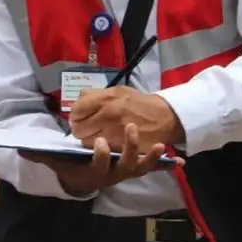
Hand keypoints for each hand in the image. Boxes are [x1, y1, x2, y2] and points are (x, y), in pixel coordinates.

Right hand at [20, 128, 183, 195]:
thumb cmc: (67, 164)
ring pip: (141, 169)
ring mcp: (125, 173)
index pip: (99, 167)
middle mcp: (111, 176)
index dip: (101, 156)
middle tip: (130, 129)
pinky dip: (166, 165)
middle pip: (125, 168)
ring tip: (157, 144)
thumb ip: (40, 155)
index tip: (100, 142)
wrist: (80, 177)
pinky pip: (151, 168)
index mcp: (92, 174)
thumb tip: (21, 149)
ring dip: (150, 158)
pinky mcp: (135, 168)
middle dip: (130, 150)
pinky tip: (181, 161)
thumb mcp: (53, 160)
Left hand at [70, 86, 185, 148]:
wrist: (165, 117)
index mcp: (106, 98)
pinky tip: (106, 144)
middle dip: (80, 129)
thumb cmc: (139, 103)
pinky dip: (102, 149)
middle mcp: (108, 114)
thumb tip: (78, 99)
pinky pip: (102, 151)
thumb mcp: (117, 91)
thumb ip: (96, 94)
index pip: (76, 110)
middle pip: (79, 128)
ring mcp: (115, 132)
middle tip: (86, 128)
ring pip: (88, 142)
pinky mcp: (122, 147)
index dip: (76, 115)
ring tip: (97, 136)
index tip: (80, 116)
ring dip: (89, 140)